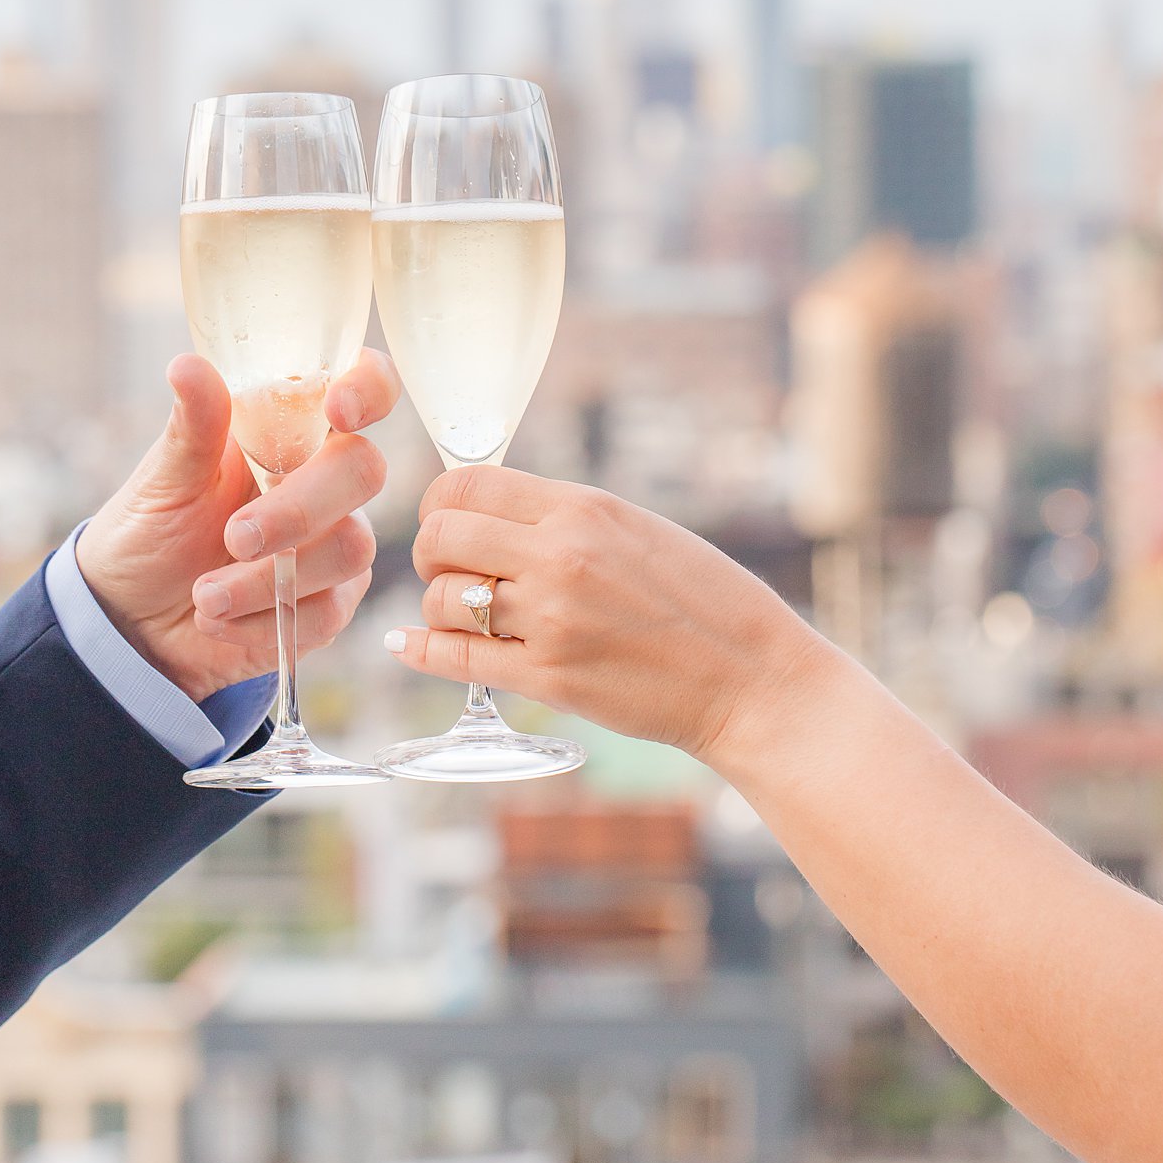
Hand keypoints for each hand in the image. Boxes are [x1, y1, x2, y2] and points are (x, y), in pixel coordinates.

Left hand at [76, 349, 399, 702]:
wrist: (132, 619)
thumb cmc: (150, 531)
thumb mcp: (163, 479)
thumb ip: (193, 426)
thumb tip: (188, 365)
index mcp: (291, 427)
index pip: (364, 384)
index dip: (369, 388)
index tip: (337, 411)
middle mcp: (324, 478)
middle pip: (364, 471)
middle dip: (298, 510)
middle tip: (233, 538)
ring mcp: (335, 541)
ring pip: (351, 549)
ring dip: (269, 580)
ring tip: (203, 596)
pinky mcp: (331, 604)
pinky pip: (328, 612)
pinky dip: (262, 621)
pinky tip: (215, 620)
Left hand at [385, 467, 824, 770]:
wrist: (752, 678)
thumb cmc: (704, 601)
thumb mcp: (638, 529)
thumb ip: (564, 518)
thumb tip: (490, 512)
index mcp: (584, 507)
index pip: (466, 483)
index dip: (442, 504)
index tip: (452, 525)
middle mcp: (561, 555)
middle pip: (439, 535)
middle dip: (432, 554)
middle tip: (451, 573)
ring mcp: (551, 619)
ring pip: (441, 597)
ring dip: (441, 607)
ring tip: (465, 616)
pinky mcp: (549, 678)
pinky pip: (455, 658)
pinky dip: (422, 649)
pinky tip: (409, 644)